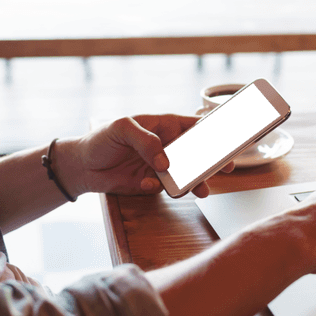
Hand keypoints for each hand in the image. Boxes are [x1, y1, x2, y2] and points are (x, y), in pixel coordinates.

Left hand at [58, 115, 234, 197]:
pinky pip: (168, 187)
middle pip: (199, 152)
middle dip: (214, 160)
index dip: (216, 130)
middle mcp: (168, 145)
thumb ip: (146, 141)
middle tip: (227, 168)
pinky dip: (164, 189)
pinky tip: (146, 185)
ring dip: (196, 181)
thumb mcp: (122, 129)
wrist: (82, 167)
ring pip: (188, 173)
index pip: (196, 125)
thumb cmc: (101, 139)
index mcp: (164, 125)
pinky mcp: (153, 183)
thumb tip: (166, 161)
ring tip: (202, 190)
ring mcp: (162, 165)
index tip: (233, 137)